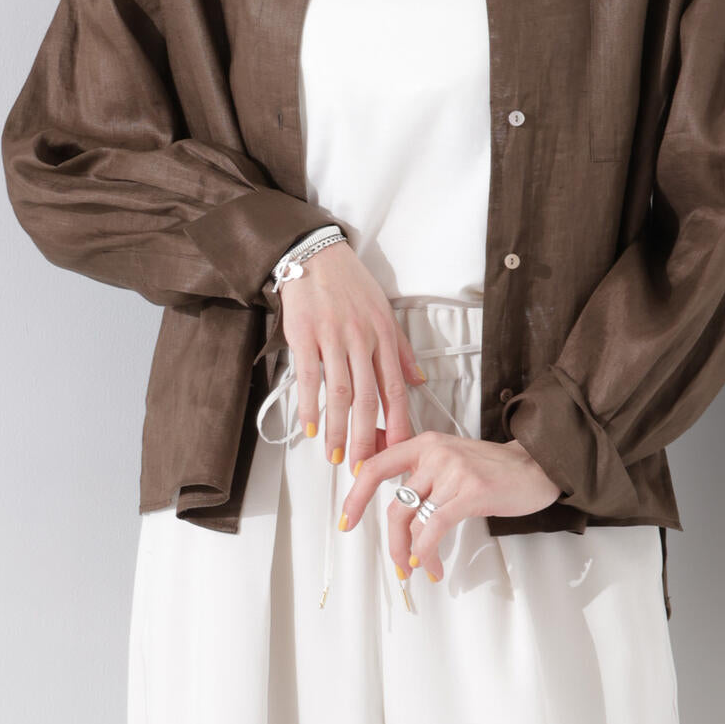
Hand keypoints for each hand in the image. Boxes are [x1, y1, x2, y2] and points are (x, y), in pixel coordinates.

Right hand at [278, 242, 426, 469]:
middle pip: (367, 398)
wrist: (316, 255)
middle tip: (362, 467)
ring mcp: (333, 337)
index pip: (395, 389)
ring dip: (337, 429)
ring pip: (339, 393)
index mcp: (384, 335)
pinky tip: (309, 427)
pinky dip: (310, 405)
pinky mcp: (305, 335)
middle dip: (365, 438)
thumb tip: (419, 380)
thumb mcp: (384, 312)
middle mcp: (362, 338)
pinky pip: (310, 377)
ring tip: (334, 454)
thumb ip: (402, 351)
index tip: (397, 451)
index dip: (396, 424)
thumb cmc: (351, 284)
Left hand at [339, 430, 561, 580]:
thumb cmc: (491, 468)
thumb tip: (387, 488)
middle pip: (395, 506)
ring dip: (412, 554)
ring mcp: (452, 472)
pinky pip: (435, 528)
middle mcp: (434, 454)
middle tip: (396, 565)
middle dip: (392, 542)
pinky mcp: (470, 492)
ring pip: (414, 521)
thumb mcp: (449, 458)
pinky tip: (429, 564)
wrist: (534, 466)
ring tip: (419, 569)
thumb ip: (419, 470)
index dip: (356, 496)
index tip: (347, 520)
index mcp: (424, 444)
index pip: (376, 466)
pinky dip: (426, 551)